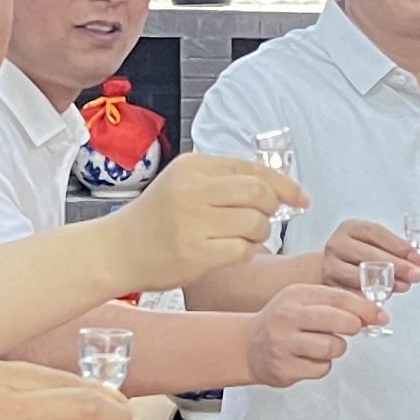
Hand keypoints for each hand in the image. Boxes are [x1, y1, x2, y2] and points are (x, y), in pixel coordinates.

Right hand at [118, 154, 304, 291]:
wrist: (118, 250)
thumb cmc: (156, 219)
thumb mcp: (184, 183)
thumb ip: (224, 181)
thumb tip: (280, 188)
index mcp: (193, 166)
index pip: (252, 169)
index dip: (284, 184)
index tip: (301, 197)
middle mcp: (193, 189)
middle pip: (259, 192)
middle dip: (272, 208)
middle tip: (263, 218)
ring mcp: (193, 222)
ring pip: (256, 223)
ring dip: (259, 233)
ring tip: (240, 237)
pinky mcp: (196, 252)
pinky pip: (243, 250)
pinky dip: (246, 252)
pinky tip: (231, 252)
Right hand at [246, 283, 372, 387]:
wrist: (247, 346)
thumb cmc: (282, 322)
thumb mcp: (301, 301)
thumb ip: (334, 304)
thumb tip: (372, 314)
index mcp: (295, 295)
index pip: (338, 297)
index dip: (364, 307)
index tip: (380, 315)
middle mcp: (287, 317)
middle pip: (339, 321)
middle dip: (353, 327)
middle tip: (351, 329)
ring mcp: (284, 344)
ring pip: (333, 347)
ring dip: (335, 348)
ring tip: (322, 345)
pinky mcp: (285, 368)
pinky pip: (321, 368)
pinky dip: (321, 365)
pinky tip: (307, 358)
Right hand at [319, 217, 419, 294]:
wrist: (332, 268)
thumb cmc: (358, 255)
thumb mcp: (374, 244)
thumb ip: (394, 250)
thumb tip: (418, 264)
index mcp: (350, 228)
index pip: (376, 233)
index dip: (399, 246)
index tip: (418, 258)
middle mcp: (337, 245)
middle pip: (369, 254)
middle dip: (397, 266)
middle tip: (416, 274)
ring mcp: (331, 266)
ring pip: (360, 276)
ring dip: (387, 283)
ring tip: (405, 286)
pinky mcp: (330, 287)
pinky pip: (354, 293)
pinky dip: (373, 296)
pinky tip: (388, 296)